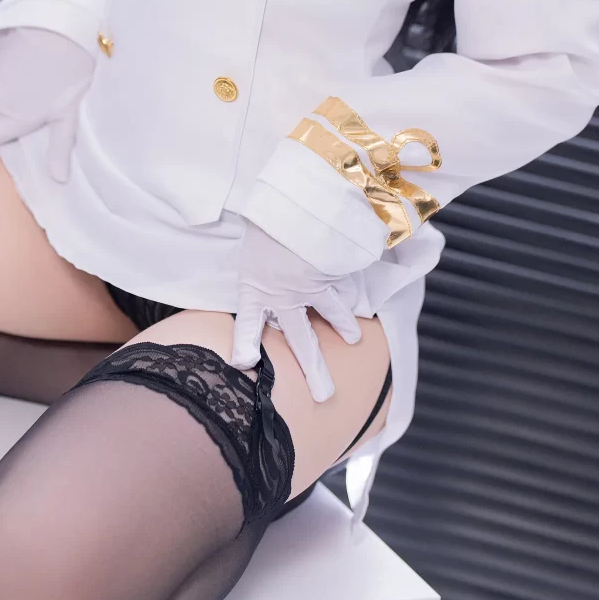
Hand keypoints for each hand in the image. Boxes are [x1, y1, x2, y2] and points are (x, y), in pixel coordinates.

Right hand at [0, 28, 94, 182]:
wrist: (60, 26)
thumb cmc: (70, 73)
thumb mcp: (69, 113)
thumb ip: (60, 146)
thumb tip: (59, 179)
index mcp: (12, 118)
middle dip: (5, 116)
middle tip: (34, 106)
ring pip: (3, 88)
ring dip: (18, 88)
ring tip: (46, 78)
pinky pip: (6, 66)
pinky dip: (19, 67)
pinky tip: (38, 60)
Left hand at [231, 220, 362, 402]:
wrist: (291, 204)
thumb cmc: (267, 218)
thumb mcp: (252, 243)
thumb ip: (260, 264)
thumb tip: (252, 257)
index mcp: (254, 286)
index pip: (248, 322)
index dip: (245, 344)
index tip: (242, 363)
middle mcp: (279, 295)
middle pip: (297, 339)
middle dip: (312, 368)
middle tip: (323, 396)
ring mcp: (304, 290)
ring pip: (324, 321)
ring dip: (339, 333)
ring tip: (352, 343)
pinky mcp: (325, 279)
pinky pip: (338, 297)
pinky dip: (347, 305)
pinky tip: (356, 320)